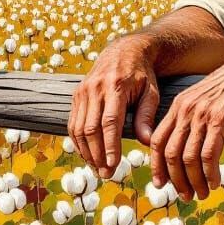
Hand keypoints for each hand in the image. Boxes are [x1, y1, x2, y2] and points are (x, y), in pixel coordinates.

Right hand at [67, 36, 159, 177]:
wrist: (124, 51)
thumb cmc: (142, 75)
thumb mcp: (151, 92)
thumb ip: (147, 116)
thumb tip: (148, 143)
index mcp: (116, 86)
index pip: (110, 122)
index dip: (110, 145)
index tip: (113, 164)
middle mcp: (96, 88)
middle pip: (91, 128)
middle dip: (97, 154)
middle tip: (107, 173)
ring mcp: (83, 91)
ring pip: (79, 128)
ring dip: (87, 152)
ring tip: (98, 168)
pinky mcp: (76, 94)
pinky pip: (73, 123)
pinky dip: (79, 142)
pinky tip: (88, 155)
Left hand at [148, 45, 223, 202]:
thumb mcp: (207, 99)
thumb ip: (195, 118)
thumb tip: (190, 147)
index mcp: (179, 105)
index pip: (156, 140)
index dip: (157, 166)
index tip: (161, 184)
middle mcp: (187, 110)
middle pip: (170, 153)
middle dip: (175, 180)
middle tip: (185, 196)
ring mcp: (203, 115)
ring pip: (188, 158)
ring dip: (194, 182)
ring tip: (201, 193)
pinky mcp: (220, 120)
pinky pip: (208, 156)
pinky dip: (209, 174)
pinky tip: (215, 182)